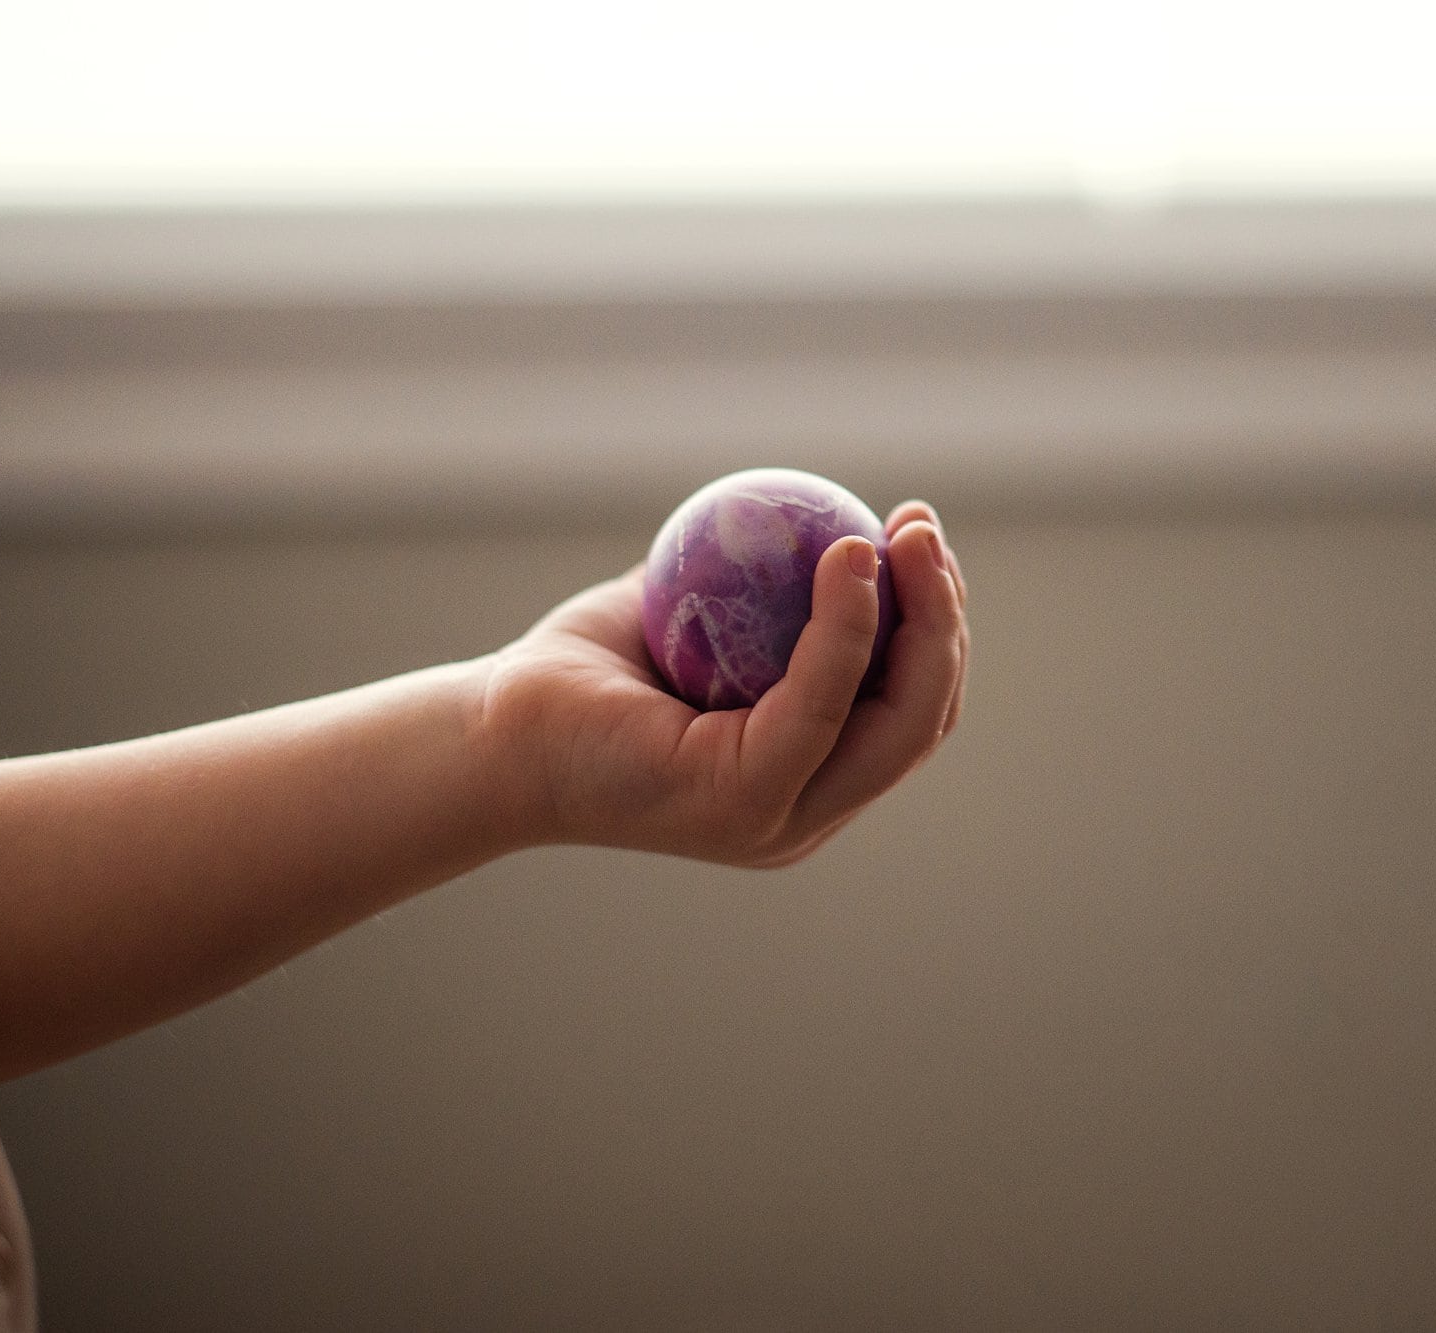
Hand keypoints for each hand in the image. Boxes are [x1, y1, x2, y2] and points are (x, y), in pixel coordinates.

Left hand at [483, 502, 968, 865]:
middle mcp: (806, 813)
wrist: (489, 736)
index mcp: (806, 780)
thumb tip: (824, 518)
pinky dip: (845, 627)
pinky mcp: (744, 802)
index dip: (936, 626)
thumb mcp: (692, 619)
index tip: (916, 538)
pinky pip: (818, 705)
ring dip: (920, 620)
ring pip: (898, 725)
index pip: (907, 711)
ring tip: (905, 536)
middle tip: (922, 529)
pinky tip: (846, 556)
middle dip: (946, 620)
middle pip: (922, 721)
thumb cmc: (579, 679)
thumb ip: (760, 591)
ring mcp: (780, 818)